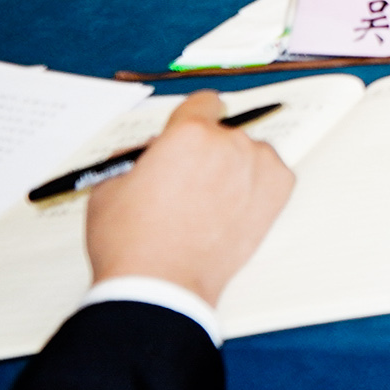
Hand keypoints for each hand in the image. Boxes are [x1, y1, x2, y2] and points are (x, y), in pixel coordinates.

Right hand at [85, 94, 294, 307]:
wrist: (161, 286)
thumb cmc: (131, 242)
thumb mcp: (110, 188)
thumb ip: (135, 158)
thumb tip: (150, 151)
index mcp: (188, 132)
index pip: (203, 103)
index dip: (193, 118)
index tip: (192, 130)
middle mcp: (229, 142)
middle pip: (221, 134)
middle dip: (205, 152)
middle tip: (188, 185)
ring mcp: (258, 165)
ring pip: (246, 154)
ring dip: (232, 169)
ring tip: (207, 206)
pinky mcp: (279, 190)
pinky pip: (268, 175)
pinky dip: (253, 188)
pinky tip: (229, 212)